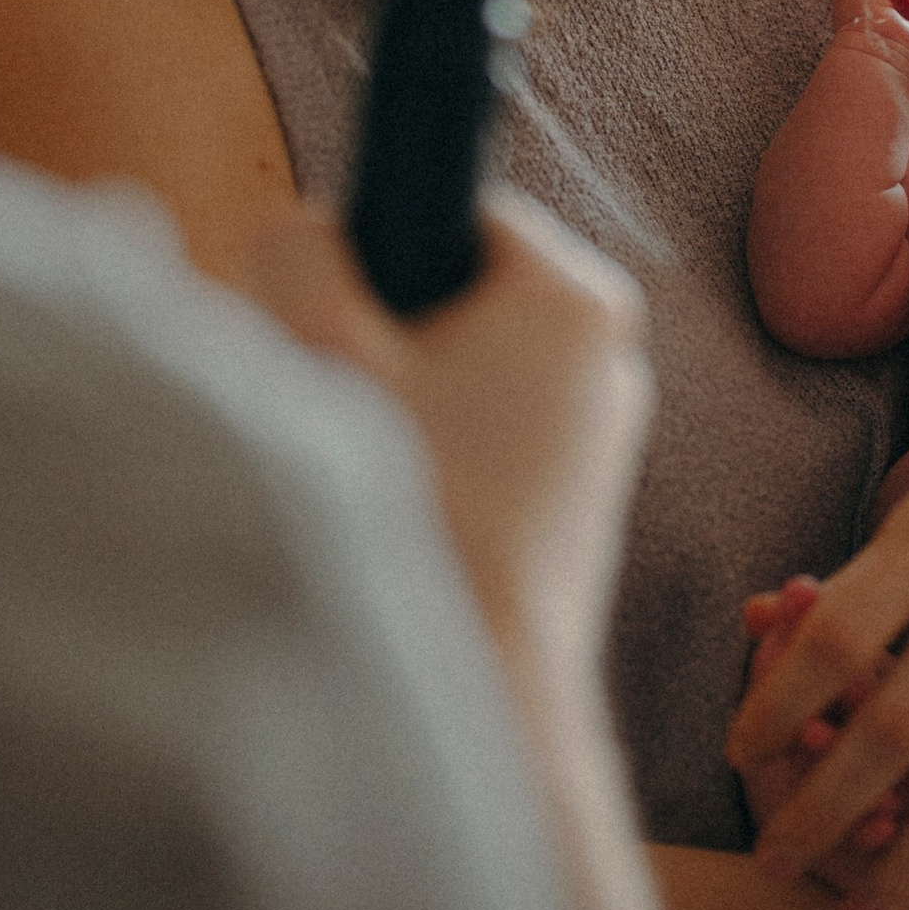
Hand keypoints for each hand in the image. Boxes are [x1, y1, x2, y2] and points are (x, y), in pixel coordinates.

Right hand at [246, 192, 653, 682]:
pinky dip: (427, 470)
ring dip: (394, 412)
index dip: (373, 258)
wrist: (474, 695)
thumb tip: (308, 236)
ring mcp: (597, 443)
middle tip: (340, 410)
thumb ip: (299, 249)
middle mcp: (609, 360)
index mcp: (577, 298)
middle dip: (379, 342)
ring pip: (457, 379)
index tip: (334, 326)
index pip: (454, 214)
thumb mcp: (321, 345)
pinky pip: (477, 449)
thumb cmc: (412, 516)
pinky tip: (401, 526)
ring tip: (367, 481)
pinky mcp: (571, 513)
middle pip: (453, 300)